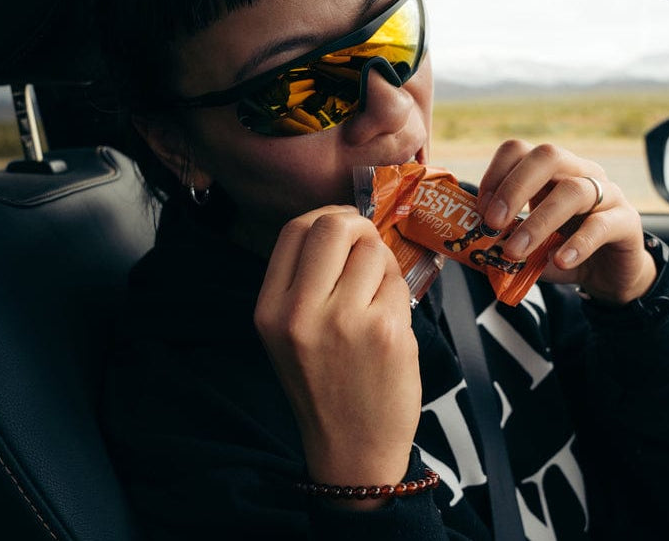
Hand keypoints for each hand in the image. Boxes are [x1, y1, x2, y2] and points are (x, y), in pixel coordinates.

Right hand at [254, 205, 419, 504]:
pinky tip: (390, 321)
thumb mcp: (288, 334)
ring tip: (377, 298)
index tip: (343, 229)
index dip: (325, 218)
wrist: (352, 450)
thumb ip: (303, 281)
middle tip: (367, 247)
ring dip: (382, 265)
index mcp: (270, 310)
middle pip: (334, 226)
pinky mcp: (388, 331)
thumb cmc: (324, 386)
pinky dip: (398, 292)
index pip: (295, 230)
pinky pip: (398, 282)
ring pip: (373, 251)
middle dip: (359, 227)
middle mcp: (301, 312)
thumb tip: (344, 225)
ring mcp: (346, 321)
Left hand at [475, 141, 656, 304]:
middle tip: (493, 224)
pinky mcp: (627, 222)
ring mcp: (607, 194)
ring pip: (574, 190)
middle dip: (513, 188)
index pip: (519, 150)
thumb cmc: (562, 250)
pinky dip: (577, 244)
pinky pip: (602, 225)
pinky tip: (559, 261)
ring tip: (516, 251)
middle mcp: (579, 173)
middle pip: (548, 156)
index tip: (479, 211)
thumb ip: (504, 241)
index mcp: (550, 172)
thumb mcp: (528, 244)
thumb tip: (474, 251)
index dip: (495, 176)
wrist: (610, 273)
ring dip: (538, 222)